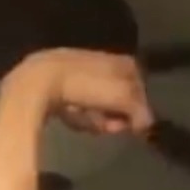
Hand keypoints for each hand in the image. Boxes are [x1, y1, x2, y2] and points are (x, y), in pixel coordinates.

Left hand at [13, 49, 152, 136]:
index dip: (138, 112)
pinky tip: (73, 114)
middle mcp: (107, 64)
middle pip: (121, 103)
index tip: (130, 125)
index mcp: (124, 62)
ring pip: (102, 107)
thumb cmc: (87, 86)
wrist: (42, 80)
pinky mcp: (66, 84)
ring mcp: (85, 73)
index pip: (141, 94)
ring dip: (98, 118)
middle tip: (106, 124)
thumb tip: (147, 126)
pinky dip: (81, 115)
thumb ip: (141, 112)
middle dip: (115, 117)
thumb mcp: (123, 97)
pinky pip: (83, 108)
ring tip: (87, 118)